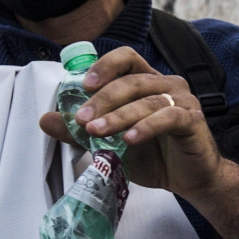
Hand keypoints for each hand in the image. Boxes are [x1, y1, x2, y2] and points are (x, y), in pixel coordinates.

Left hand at [38, 46, 222, 195]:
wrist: (189, 180)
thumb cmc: (154, 156)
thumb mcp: (110, 144)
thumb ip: (81, 131)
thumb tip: (46, 120)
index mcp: (147, 82)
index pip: (126, 58)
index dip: (105, 67)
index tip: (83, 86)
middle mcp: (166, 85)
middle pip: (132, 80)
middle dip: (103, 99)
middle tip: (82, 119)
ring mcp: (182, 101)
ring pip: (147, 100)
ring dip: (118, 116)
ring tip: (97, 132)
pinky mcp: (193, 120)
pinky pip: (168, 118)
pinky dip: (146, 127)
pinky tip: (129, 140)